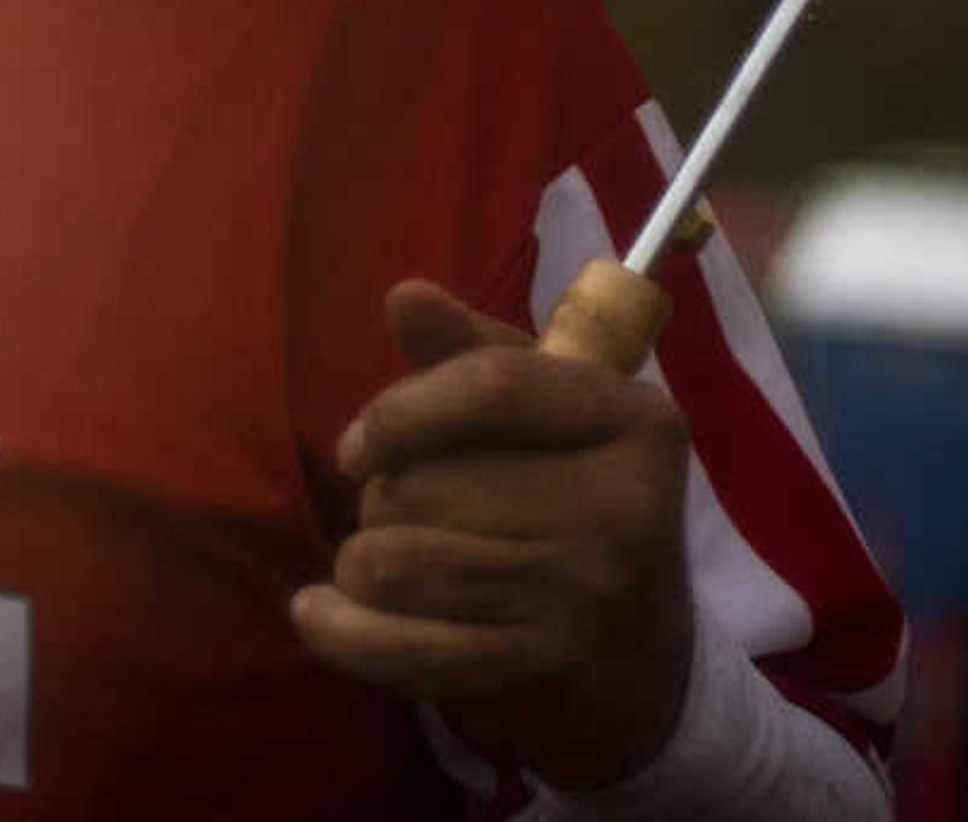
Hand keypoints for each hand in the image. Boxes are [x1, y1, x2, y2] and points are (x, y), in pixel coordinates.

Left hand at [292, 279, 695, 788]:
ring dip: (361, 565)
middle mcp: (623, 506)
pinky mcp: (541, 669)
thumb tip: (404, 296)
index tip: (356, 447)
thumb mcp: (548, 423)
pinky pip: (399, 646)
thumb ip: (473, 355)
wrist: (646, 670)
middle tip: (411, 522)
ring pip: (397, 562)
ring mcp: (585, 595)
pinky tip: (322, 614)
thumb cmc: (577, 516)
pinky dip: (340, 630)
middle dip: (385, 500)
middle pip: (429, 480)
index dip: (401, 409)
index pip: (494, 386)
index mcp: (635, 420)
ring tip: (384, 568)